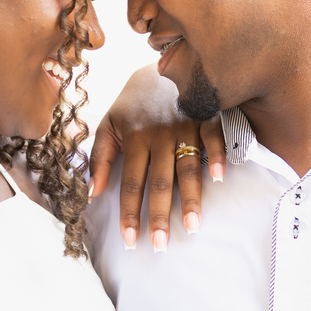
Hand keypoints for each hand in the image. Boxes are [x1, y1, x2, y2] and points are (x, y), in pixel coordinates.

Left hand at [89, 64, 226, 251]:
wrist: (162, 65)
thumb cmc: (134, 103)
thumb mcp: (110, 124)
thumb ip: (99, 157)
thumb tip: (91, 193)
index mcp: (135, 137)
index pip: (131, 182)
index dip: (130, 212)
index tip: (130, 240)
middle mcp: (160, 134)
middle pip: (160, 180)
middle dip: (160, 214)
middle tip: (160, 245)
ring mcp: (185, 125)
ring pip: (188, 166)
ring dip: (191, 197)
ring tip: (192, 226)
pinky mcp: (207, 117)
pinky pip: (214, 138)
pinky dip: (217, 156)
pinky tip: (219, 178)